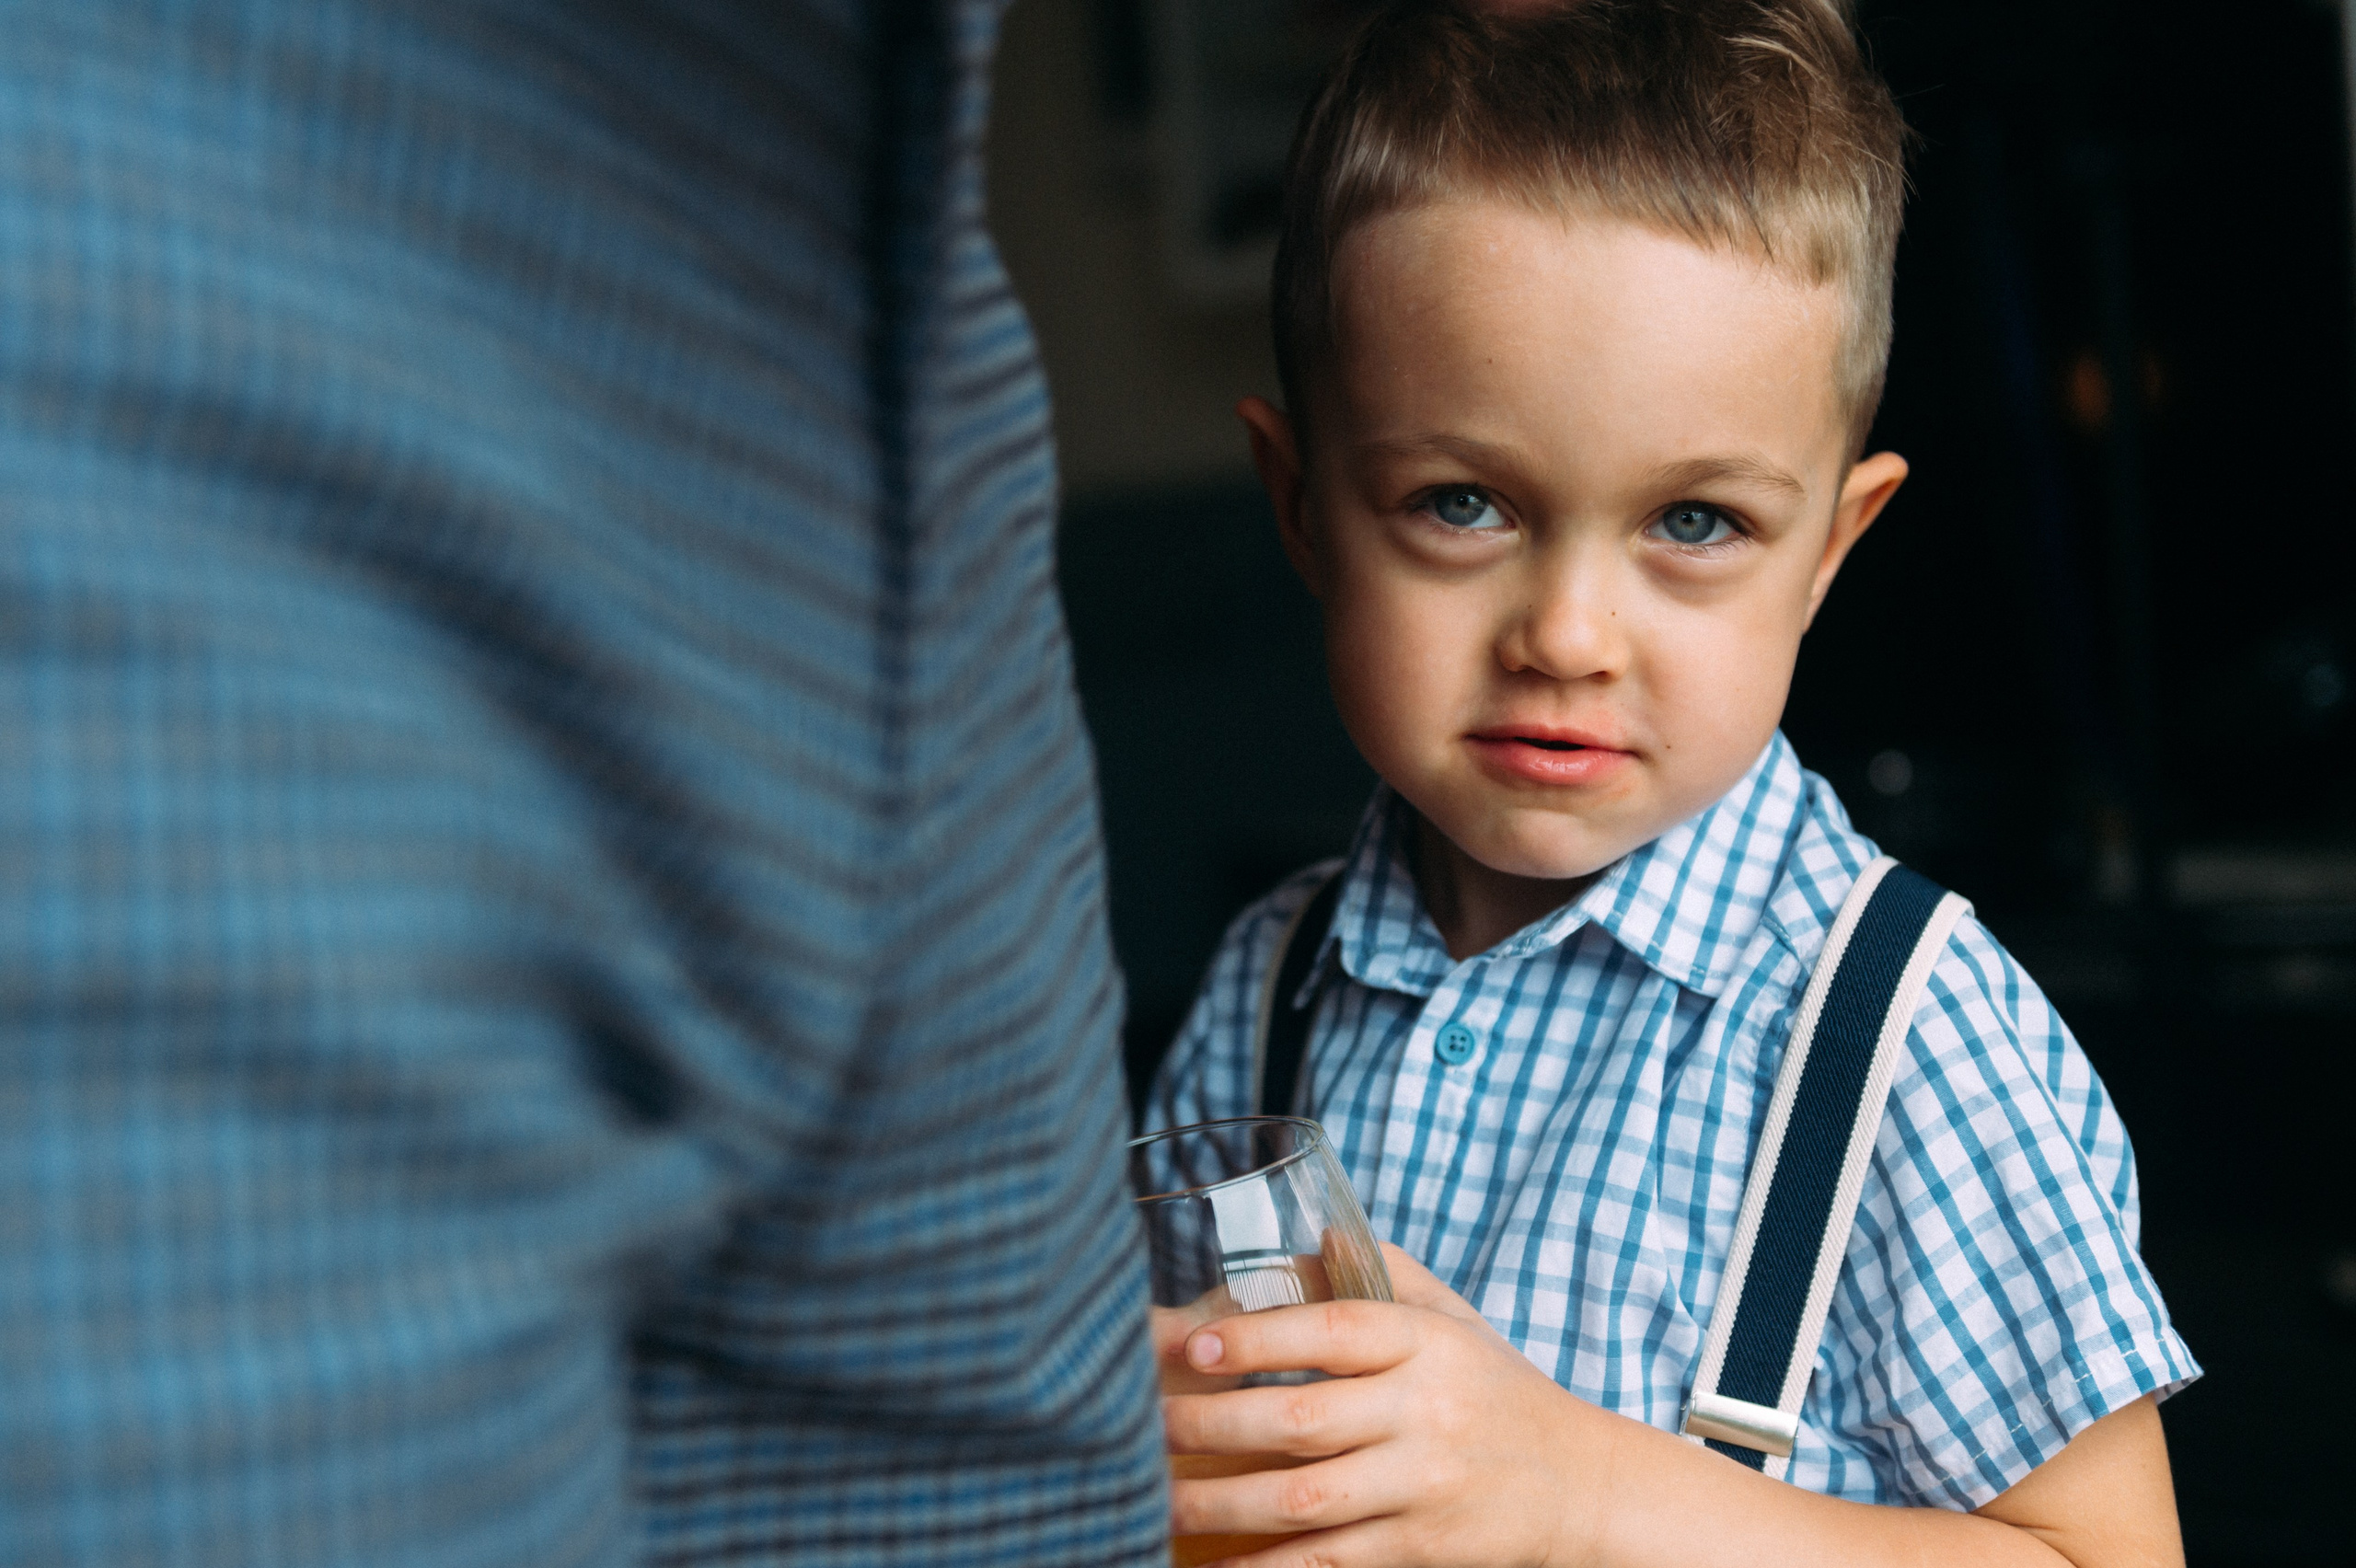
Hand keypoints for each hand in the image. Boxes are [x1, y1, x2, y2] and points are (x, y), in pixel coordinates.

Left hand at [1162, 1243, 1617, 1566]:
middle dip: (1211, 1426)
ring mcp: (1423, 1484)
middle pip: (1302, 1421)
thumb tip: (1298, 1238)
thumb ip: (1375, 1273)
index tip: (1192, 1345)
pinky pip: (1329, 1563)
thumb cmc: (1493, 1387)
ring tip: (1155, 1496)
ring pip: (1305, 1499)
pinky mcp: (1420, 1547)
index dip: (1257, 1337)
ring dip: (1220, 1502)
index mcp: (1426, 1342)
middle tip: (1146, 1427)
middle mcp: (1425, 1411)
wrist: (1580, 1484)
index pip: (1334, 1332)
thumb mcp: (1450, 1315)